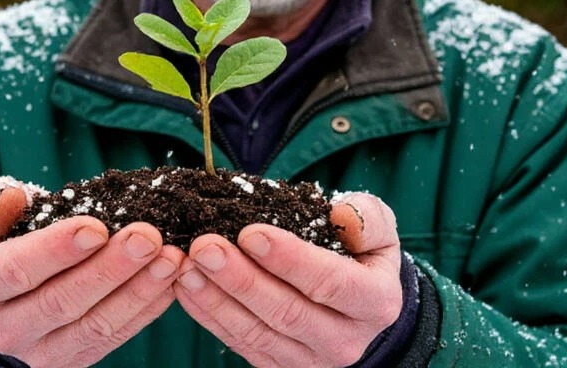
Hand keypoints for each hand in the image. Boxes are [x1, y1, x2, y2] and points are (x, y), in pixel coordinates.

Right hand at [0, 176, 184, 367]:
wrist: (5, 303)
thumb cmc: (4, 246)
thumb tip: (13, 198)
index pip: (16, 270)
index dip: (57, 250)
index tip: (98, 227)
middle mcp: (3, 329)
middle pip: (62, 300)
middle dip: (111, 267)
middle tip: (148, 236)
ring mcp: (39, 353)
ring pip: (95, 324)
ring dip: (138, 290)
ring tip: (170, 257)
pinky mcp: (72, 363)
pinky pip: (114, 338)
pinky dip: (146, 309)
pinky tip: (170, 281)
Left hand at [172, 193, 402, 367]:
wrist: (360, 304)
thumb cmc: (363, 255)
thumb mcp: (379, 230)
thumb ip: (367, 218)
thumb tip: (340, 213)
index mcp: (376, 302)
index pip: (331, 283)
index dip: (289, 259)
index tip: (250, 233)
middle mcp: (345, 339)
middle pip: (287, 312)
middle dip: (241, 278)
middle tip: (206, 247)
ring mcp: (311, 359)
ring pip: (258, 332)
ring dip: (217, 298)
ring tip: (189, 265)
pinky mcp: (279, 365)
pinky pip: (241, 343)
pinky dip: (209, 316)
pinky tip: (187, 287)